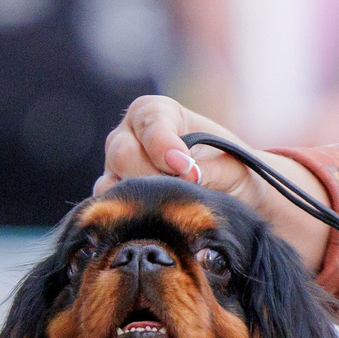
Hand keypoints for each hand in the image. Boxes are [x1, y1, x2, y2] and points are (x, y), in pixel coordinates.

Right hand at [98, 95, 333, 269]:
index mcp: (155, 112)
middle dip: (153, 177)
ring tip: (173, 209)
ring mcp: (114, 168)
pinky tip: (155, 225)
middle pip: (123, 154)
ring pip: (110, 184)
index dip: (164, 144)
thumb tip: (187, 176)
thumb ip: (208, 168)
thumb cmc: (231, 173)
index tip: (185, 167)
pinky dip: (129, 218)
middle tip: (183, 192)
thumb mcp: (230, 167)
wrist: (231, 201)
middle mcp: (127, 135)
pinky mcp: (111, 198)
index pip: (149, 123)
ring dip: (142, 200)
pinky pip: (107, 209)